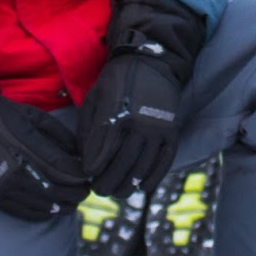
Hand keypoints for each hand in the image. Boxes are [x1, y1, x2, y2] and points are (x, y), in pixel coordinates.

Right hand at [0, 50, 89, 221]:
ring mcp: (4, 186)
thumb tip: (80, 154)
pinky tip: (53, 211)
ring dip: (63, 206)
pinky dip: (42, 213)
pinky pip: (23, 212)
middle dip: (76, 193)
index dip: (80, 176)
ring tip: (74, 202)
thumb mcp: (35, 117)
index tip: (89, 176)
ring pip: (42, 205)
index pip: (63, 170)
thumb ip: (59, 135)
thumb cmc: (3, 117)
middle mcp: (16, 171)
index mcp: (27, 149)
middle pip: (56, 191)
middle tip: (86, 191)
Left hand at [80, 0, 205, 198]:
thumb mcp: (94, 99)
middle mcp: (138, 125)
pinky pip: (165, 161)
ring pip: (142, 168)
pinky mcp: (171, 131)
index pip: (100, 155)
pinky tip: (144, 187)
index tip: (87, 175)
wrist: (150, 62)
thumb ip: (88, 130)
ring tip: (118, 192)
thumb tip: (84, 160)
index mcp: (114, 115)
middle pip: (121, 166)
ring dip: (128, 185)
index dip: (92, 170)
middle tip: (100, 189)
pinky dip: (154, 178)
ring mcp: (157, 129)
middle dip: (108, 183)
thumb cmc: (116, 82)